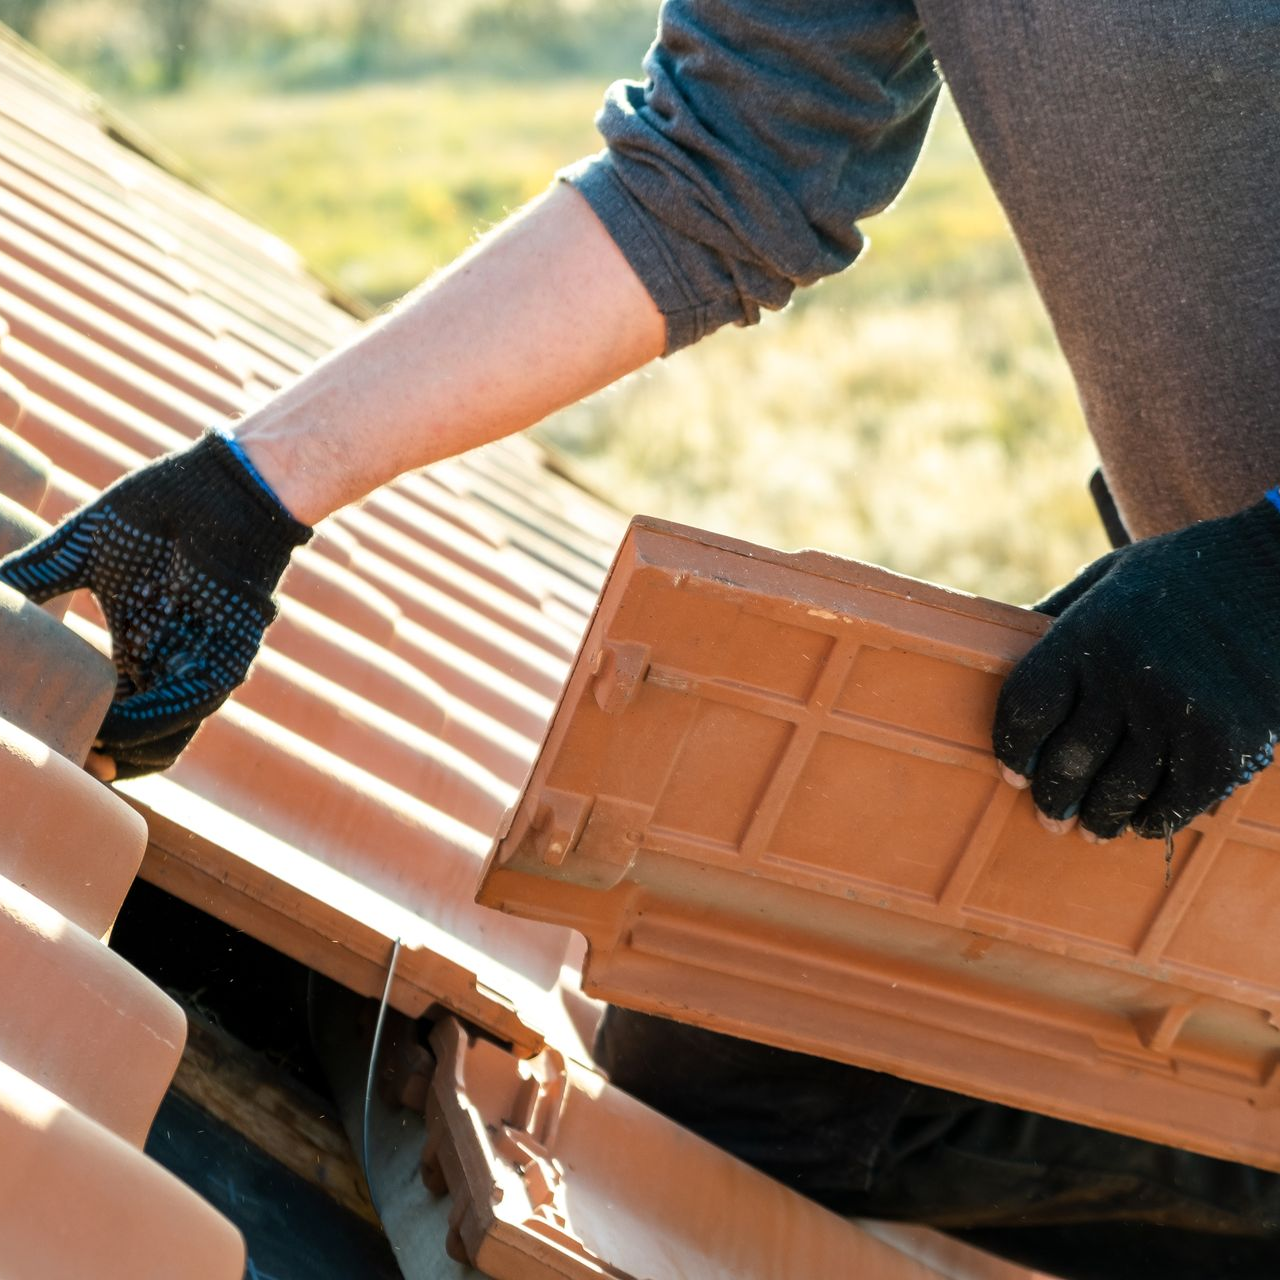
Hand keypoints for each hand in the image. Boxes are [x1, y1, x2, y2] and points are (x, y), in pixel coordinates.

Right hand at [0, 432, 311, 777]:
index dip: (72, 740)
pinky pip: (186, 708)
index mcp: (136, 651)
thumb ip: (30, 577)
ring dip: (114, 756)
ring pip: (159, 743)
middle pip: (131, 747)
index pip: (105, 719)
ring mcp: (197, 669)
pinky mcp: (226, 659)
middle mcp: (166, 669)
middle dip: (89, 763)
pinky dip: (145, 726)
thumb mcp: (79, 549)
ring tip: (69, 757)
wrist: (223, 484)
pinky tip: (105, 731)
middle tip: (45, 765)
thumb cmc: (160, 508)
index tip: (30, 741)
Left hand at [992, 497, 1279, 839]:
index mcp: (1088, 633)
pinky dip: (1152, 820)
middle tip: (1050, 816)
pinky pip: (1174, 803)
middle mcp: (1126, 675)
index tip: (1013, 773)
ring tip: (1093, 828)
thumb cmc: (1183, 576)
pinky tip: (1142, 822)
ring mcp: (1177, 713)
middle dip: (1053, 798)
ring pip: (1117, 791)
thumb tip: (996, 651)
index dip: (1012, 749)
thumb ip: (1056, 618)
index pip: (1026, 710)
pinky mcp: (1225, 745)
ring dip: (1099, 818)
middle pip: (1067, 760)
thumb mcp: (1109, 578)